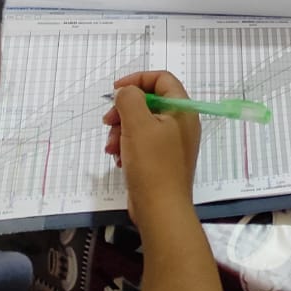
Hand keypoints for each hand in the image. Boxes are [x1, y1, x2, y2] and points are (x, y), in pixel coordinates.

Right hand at [102, 70, 201, 223]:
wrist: (160, 210)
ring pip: (142, 123)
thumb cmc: (152, 164)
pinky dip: (127, 146)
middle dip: (124, 110)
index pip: (162, 79)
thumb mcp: (138, 125)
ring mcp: (172, 143)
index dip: (137, 80)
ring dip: (121, 130)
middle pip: (149, 102)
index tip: (115, 90)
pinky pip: (142, 143)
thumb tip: (126, 92)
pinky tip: (118, 158)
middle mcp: (180, 123)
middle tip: (107, 121)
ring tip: (111, 147)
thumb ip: (130, 99)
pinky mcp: (162, 160)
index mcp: (182, 110)